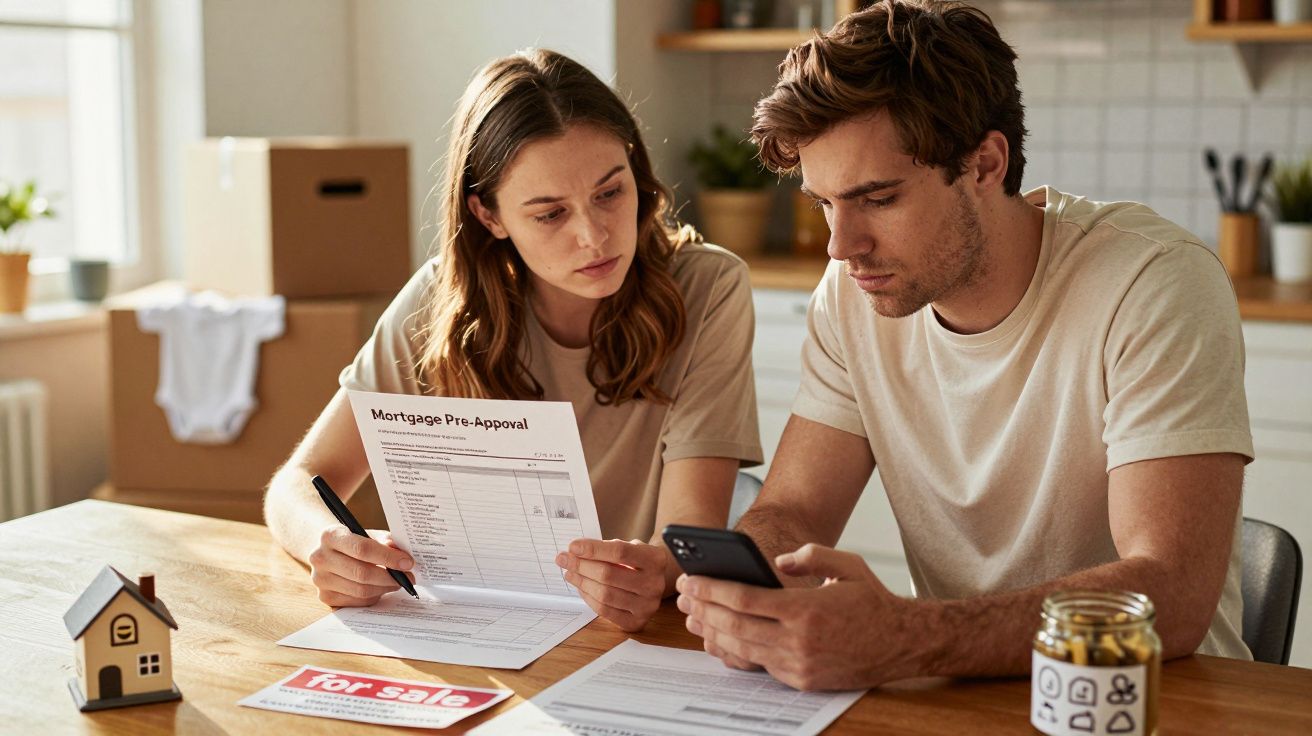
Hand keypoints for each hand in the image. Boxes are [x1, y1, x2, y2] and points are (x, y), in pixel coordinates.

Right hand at [307, 525, 414, 606]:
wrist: (328, 551)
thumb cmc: (354, 540)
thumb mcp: (368, 533)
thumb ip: (386, 541)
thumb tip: (403, 555)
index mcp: (330, 536)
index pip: (362, 549)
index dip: (388, 557)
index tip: (408, 563)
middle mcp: (320, 558)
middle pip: (362, 573)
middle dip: (390, 577)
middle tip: (408, 577)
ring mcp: (320, 580)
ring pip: (361, 591)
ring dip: (384, 588)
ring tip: (397, 582)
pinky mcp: (325, 597)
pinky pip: (357, 601)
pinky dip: (374, 596)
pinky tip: (381, 588)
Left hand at [556, 538, 667, 631]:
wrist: (653, 580)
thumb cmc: (635, 561)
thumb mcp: (628, 547)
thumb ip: (605, 548)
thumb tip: (574, 552)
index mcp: (655, 559)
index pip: (620, 552)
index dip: (593, 549)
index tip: (573, 546)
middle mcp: (655, 583)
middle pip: (609, 574)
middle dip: (581, 566)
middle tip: (564, 559)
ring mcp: (647, 605)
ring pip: (605, 594)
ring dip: (582, 582)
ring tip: (570, 573)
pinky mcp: (637, 622)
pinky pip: (605, 611)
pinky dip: (588, 598)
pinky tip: (581, 587)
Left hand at [677, 543, 918, 690]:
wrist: (901, 643)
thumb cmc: (872, 601)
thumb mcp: (846, 565)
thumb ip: (809, 556)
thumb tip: (775, 564)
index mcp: (806, 609)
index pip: (745, 600)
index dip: (713, 590)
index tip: (692, 580)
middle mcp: (799, 641)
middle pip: (735, 626)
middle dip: (703, 609)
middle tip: (682, 596)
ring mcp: (799, 664)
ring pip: (742, 649)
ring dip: (712, 632)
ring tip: (692, 616)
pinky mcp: (801, 680)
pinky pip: (758, 664)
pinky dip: (734, 651)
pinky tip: (720, 637)